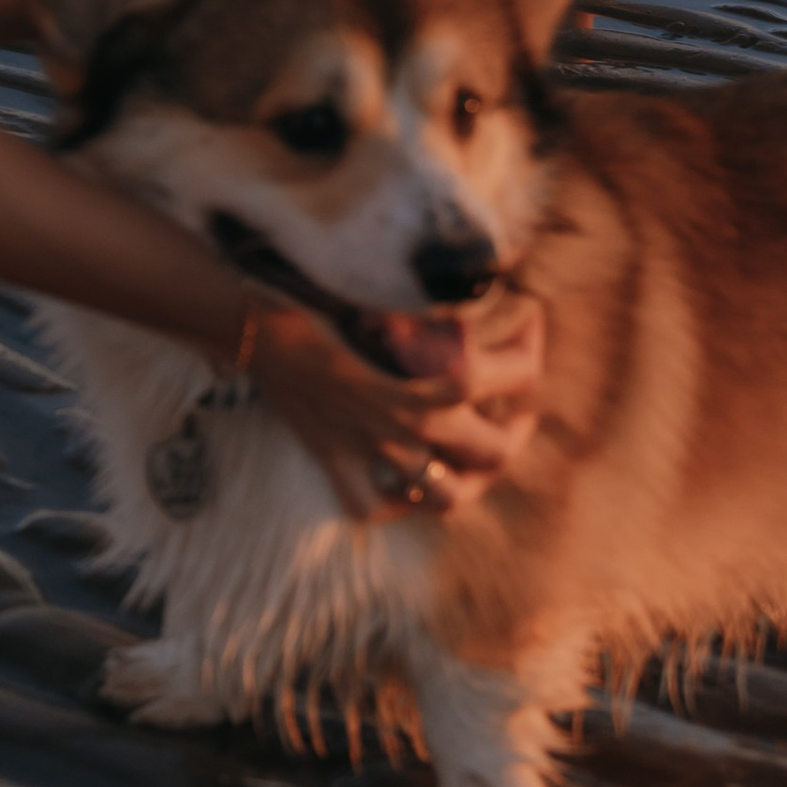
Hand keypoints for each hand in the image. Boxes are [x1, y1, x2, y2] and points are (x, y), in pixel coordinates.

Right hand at [254, 285, 544, 518]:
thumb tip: (490, 281)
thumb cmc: (323, 295)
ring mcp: (375, 453)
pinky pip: (371, 504)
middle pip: (495, 451)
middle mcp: (413, 427)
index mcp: (434, 382)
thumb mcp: (394, 296)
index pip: (513, 375)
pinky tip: (401, 484)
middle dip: (518, 425)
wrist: (255, 324)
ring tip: (475, 456)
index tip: (530, 319)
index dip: (532, 345)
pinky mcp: (338, 463)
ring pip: (445, 497)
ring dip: (469, 478)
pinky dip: (392, 500)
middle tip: (519, 400)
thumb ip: (444, 308)